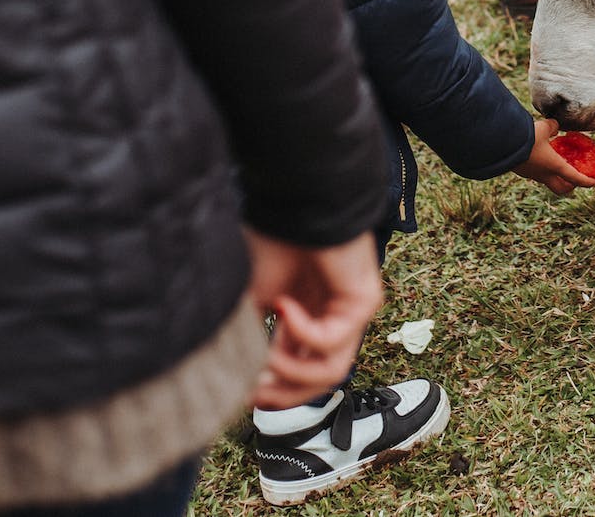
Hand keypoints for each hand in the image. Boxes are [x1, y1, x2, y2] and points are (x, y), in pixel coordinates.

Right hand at [245, 229, 381, 409]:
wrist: (297, 199)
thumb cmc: (274, 237)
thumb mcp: (250, 297)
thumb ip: (248, 337)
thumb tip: (231, 379)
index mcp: (305, 316)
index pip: (298, 370)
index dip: (272, 391)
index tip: (242, 396)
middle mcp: (332, 317)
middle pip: (318, 380)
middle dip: (282, 395)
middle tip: (253, 395)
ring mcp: (352, 311)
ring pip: (331, 372)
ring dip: (291, 374)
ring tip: (265, 358)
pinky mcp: (364, 301)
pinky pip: (331, 340)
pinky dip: (301, 331)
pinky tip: (283, 306)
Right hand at [511, 117, 594, 194]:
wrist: (500, 145)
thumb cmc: (526, 138)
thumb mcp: (543, 127)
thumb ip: (553, 126)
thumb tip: (555, 127)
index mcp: (554, 166)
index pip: (575, 178)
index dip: (587, 181)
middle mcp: (544, 174)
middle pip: (561, 189)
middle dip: (570, 186)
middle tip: (575, 178)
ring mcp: (531, 174)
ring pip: (547, 181)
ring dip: (555, 176)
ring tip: (558, 163)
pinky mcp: (521, 170)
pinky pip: (536, 173)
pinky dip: (543, 169)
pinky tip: (540, 156)